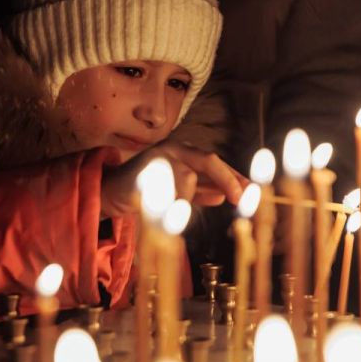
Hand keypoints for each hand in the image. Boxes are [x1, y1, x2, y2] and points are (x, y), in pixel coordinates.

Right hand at [101, 143, 248, 217]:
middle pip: (208, 160)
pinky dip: (171, 204)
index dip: (233, 176)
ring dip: (187, 200)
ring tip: (175, 212)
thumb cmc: (147, 191)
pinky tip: (167, 212)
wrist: (111, 192)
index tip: (250, 191)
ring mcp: (157, 157)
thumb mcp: (180, 191)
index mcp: (183, 152)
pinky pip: (166, 189)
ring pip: (186, 178)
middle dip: (226, 180)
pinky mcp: (143, 170)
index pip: (214, 162)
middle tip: (239, 199)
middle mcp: (172, 149)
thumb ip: (200, 191)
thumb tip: (223, 197)